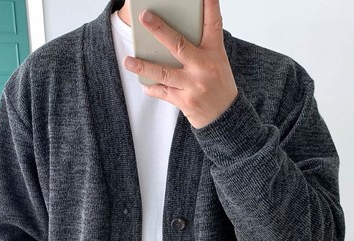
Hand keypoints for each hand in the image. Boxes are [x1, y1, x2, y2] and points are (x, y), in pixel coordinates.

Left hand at [123, 0, 238, 129]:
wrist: (225, 117)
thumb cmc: (218, 85)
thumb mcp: (216, 62)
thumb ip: (199, 49)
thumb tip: (170, 38)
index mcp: (215, 53)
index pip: (213, 24)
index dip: (209, 6)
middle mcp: (204, 67)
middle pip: (179, 45)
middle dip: (160, 30)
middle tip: (144, 17)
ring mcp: (193, 85)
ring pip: (164, 72)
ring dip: (144, 66)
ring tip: (128, 61)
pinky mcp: (185, 101)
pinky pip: (163, 92)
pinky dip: (152, 88)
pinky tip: (144, 84)